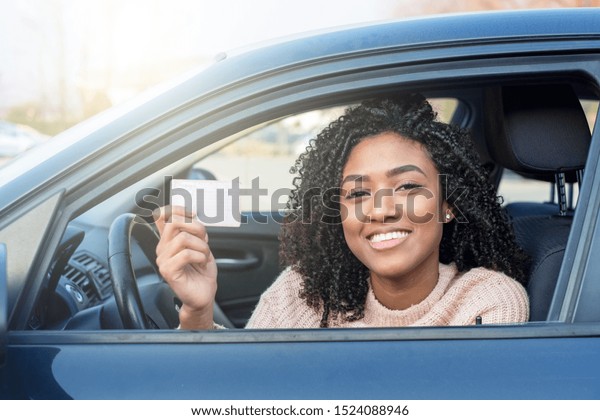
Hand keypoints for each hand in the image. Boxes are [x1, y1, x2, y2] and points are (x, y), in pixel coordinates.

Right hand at [154, 205, 216, 328]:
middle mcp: (163, 248)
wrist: (203, 294)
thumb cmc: (202, 271)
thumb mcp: (201, 245)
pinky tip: (201, 263)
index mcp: (169, 240)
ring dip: (201, 246)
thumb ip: (194, 231)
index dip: (176, 208)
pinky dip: (200, 257)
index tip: (193, 212)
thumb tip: (193, 214)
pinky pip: (186, 254)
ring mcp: (163, 260)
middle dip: (196, 227)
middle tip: (205, 240)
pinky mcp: (168, 271)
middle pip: (174, 222)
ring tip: (204, 256)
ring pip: (183, 238)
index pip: (162, 216)